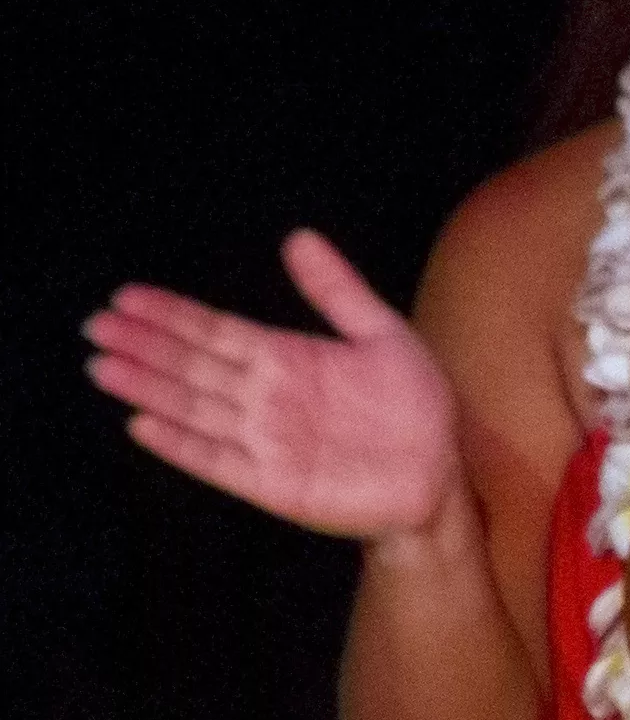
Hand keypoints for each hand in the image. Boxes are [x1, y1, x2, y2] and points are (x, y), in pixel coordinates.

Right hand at [85, 233, 463, 539]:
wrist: (442, 470)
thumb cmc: (414, 403)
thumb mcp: (381, 334)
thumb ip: (337, 290)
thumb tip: (298, 236)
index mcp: (284, 358)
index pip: (214, 331)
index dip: (171, 315)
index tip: (126, 297)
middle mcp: (264, 397)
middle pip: (192, 366)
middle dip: (144, 346)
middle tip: (96, 326)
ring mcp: (264, 440)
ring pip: (193, 408)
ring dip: (149, 389)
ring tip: (105, 367)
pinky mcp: (273, 483)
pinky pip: (218, 461)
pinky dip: (181, 444)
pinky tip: (144, 424)